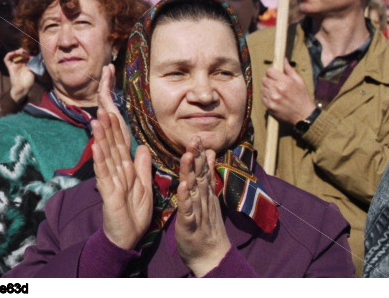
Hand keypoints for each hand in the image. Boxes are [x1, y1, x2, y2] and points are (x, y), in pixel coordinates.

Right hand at [5, 49, 35, 102]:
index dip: (28, 52)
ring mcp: (15, 65)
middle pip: (19, 53)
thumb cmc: (28, 82)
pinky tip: (13, 53)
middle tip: (25, 52)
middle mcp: (20, 63)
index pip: (26, 54)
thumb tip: (32, 56)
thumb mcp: (32, 71)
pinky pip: (6, 60)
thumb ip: (32, 64)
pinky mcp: (10, 67)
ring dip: (16, 51)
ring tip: (19, 52)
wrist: (22, 89)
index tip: (30, 53)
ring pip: (13, 54)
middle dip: (22, 51)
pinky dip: (8, 55)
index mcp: (26, 64)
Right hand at [93, 64, 152, 251]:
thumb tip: (142, 146)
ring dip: (101, 134)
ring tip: (97, 115)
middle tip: (103, 99)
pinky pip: (104, 171)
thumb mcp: (144, 184)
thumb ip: (142, 165)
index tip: (114, 100)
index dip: (118, 118)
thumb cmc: (134, 211)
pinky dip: (100, 157)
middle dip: (108, 117)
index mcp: (125, 164)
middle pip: (111, 138)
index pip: (121, 137)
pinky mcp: (108, 190)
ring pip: (105, 151)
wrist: (127, 235)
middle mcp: (115, 166)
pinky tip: (96, 143)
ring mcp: (110, 177)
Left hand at [174, 141, 230, 275]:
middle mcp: (202, 199)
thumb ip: (207, 176)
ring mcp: (197, 211)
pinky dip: (185, 198)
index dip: (199, 153)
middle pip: (199, 175)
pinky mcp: (190, 224)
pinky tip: (183, 186)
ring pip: (193, 188)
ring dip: (191, 172)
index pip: (202, 170)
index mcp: (204, 193)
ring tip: (187, 155)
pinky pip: (187, 210)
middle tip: (195, 138)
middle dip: (196, 156)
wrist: (212, 257)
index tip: (196, 137)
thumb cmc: (206, 226)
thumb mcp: (207, 198)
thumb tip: (209, 153)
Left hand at [261, 59, 314, 124]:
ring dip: (268, 89)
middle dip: (269, 80)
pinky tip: (275, 99)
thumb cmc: (302, 97)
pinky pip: (263, 97)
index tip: (275, 75)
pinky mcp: (269, 106)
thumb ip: (289, 70)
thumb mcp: (299, 81)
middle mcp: (277, 89)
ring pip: (262, 88)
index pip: (269, 71)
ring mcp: (272, 98)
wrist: (304, 115)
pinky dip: (267, 97)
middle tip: (276, 84)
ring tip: (277, 92)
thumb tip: (283, 59)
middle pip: (264, 79)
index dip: (271, 72)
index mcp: (285, 82)